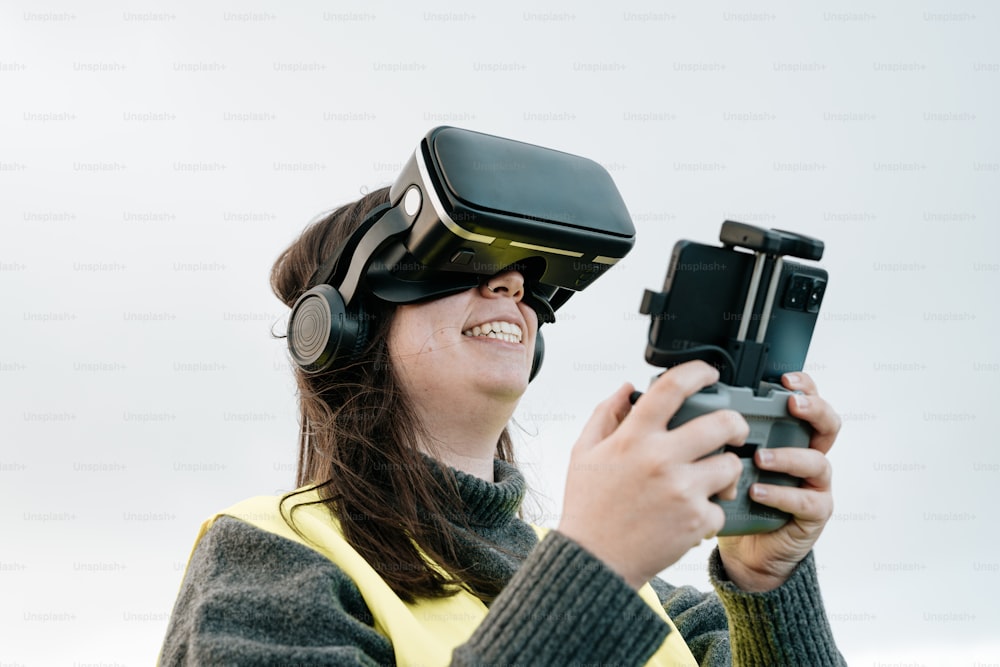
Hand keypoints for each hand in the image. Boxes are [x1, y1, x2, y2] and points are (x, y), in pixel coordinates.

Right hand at [558, 361, 748, 588]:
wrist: (595, 560)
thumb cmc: (588, 506)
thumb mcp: (584, 452)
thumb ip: (605, 414)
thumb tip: (627, 387)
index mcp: (633, 437)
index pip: (672, 388)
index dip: (698, 372)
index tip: (710, 374)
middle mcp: (660, 458)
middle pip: (722, 424)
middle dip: (735, 424)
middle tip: (733, 432)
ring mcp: (681, 490)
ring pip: (731, 466)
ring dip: (725, 470)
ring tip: (709, 480)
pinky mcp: (696, 520)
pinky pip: (721, 506)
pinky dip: (710, 511)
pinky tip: (691, 515)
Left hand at [717, 372, 840, 591]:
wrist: (744, 549)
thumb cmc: (731, 497)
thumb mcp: (717, 459)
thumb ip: (706, 432)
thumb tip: (669, 403)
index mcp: (785, 434)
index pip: (804, 400)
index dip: (802, 385)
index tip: (784, 378)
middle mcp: (805, 453)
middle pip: (827, 423)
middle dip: (813, 409)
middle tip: (791, 405)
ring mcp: (814, 484)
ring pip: (817, 461)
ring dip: (789, 456)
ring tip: (760, 458)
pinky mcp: (814, 512)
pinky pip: (807, 500)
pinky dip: (781, 494)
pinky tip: (757, 492)